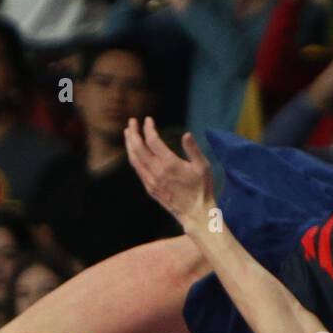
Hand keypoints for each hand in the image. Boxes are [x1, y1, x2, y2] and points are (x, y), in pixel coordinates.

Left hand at [124, 117, 215, 231]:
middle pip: (138, 148)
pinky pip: (137, 169)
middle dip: (133, 132)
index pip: (152, 140)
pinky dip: (133, 157)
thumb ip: (193, 149)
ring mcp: (151, 181)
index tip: (148, 119)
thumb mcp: (203, 167)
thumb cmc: (202, 189)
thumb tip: (186, 134)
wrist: (195, 213)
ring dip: (129, 144)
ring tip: (128, 133)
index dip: (148, 128)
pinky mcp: (150, 188)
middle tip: (132, 121)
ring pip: (134, 159)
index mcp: (170, 164)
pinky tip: (134, 151)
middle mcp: (157, 171)